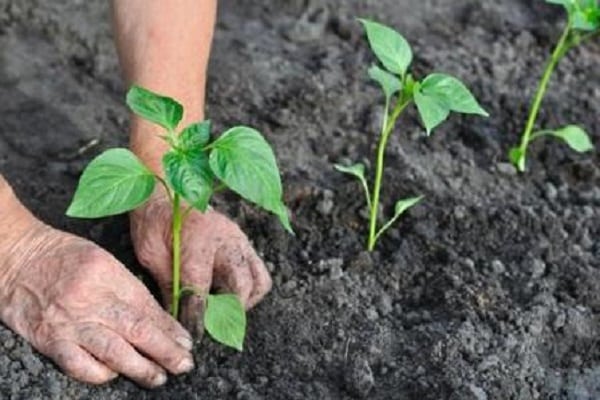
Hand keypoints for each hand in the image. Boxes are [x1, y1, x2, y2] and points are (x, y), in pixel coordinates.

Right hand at [0, 220, 194, 386]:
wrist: (17, 257)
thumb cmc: (64, 257)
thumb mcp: (103, 261)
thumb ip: (129, 289)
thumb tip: (160, 320)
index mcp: (108, 274)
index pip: (147, 308)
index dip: (170, 329)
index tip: (186, 343)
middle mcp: (91, 299)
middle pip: (137, 331)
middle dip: (166, 352)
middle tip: (183, 365)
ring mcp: (69, 322)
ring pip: (113, 352)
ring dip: (141, 368)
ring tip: (159, 377)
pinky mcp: (50, 340)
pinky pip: (80, 365)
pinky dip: (101, 374)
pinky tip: (114, 374)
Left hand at [130, 188, 271, 336]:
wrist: (167, 191)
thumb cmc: (154, 222)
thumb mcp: (150, 254)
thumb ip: (167, 285)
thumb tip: (175, 318)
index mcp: (196, 240)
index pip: (200, 289)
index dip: (197, 317)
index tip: (193, 335)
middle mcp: (225, 240)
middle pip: (239, 287)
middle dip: (225, 313)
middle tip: (209, 326)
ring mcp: (239, 241)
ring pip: (257, 282)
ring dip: (242, 303)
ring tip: (222, 311)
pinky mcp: (245, 244)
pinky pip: (260, 273)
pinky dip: (251, 291)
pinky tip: (229, 296)